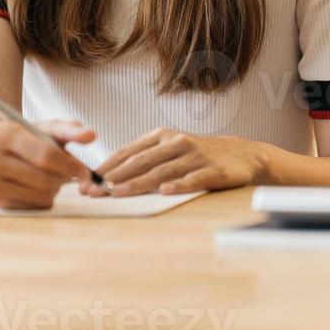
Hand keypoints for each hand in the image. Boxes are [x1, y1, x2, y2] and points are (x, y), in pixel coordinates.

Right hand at [0, 120, 96, 209]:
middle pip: (44, 179)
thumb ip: (68, 129)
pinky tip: (37, 185)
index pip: (45, 155)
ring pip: (41, 196)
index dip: (70, 165)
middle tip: (65, 172)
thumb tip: (91, 136)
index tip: (83, 170)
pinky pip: (34, 207)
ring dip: (54, 189)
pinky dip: (43, 198)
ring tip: (49, 176)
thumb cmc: (20, 137)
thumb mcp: (41, 127)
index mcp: (1, 135)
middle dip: (62, 178)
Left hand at [80, 128, 268, 196]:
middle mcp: (175, 142)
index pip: (127, 152)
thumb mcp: (170, 149)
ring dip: (138, 183)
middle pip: (139, 162)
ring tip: (118, 193)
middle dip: (114, 177)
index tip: (87, 180)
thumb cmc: (198, 155)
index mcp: (160, 136)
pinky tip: (165, 192)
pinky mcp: (213, 170)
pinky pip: (193, 178)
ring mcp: (194, 156)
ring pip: (161, 171)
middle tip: (94, 191)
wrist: (243, 154)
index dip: (106, 166)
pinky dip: (178, 185)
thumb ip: (145, 158)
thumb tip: (110, 174)